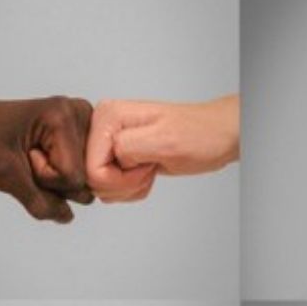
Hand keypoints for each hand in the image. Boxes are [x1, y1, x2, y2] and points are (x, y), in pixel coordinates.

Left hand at [0, 70, 93, 222]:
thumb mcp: (4, 176)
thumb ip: (38, 201)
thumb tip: (67, 217)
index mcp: (63, 117)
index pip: (73, 177)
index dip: (44, 179)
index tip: (24, 156)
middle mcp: (78, 115)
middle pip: (82, 179)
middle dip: (51, 179)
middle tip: (26, 156)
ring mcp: (79, 125)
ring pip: (81, 180)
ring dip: (52, 179)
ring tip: (30, 157)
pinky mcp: (76, 136)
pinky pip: (76, 175)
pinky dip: (55, 176)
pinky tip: (39, 158)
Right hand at [86, 96, 239, 201]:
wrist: (216, 136)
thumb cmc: (199, 135)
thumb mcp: (164, 141)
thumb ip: (127, 146)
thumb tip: (109, 155)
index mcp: (107, 117)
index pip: (90, 168)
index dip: (118, 179)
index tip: (143, 167)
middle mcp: (104, 127)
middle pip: (93, 179)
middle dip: (123, 184)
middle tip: (147, 168)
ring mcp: (110, 143)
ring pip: (102, 186)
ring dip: (128, 187)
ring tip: (149, 168)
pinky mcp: (118, 157)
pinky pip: (111, 187)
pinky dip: (131, 188)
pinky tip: (148, 172)